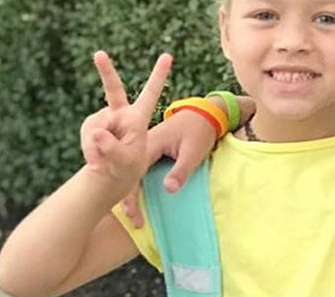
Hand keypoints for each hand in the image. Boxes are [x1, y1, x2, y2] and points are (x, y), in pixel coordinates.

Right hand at [79, 51, 170, 192]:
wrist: (110, 174)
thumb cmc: (127, 167)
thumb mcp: (126, 161)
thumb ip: (112, 148)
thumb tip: (97, 133)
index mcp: (139, 117)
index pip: (151, 93)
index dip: (159, 75)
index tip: (168, 56)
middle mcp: (121, 113)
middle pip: (113, 89)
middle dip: (105, 70)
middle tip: (99, 54)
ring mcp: (104, 117)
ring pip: (96, 127)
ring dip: (97, 147)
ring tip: (106, 159)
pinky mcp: (91, 125)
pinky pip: (87, 135)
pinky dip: (89, 150)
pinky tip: (96, 158)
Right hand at [118, 103, 218, 227]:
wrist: (204, 113)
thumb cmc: (199, 130)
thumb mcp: (193, 151)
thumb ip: (181, 170)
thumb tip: (168, 190)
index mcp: (149, 144)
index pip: (133, 174)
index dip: (131, 197)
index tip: (133, 216)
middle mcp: (142, 146)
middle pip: (129, 176)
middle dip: (129, 199)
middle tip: (134, 221)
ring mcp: (145, 148)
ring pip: (133, 174)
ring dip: (133, 193)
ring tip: (134, 215)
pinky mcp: (151, 150)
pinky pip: (140, 169)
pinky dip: (139, 184)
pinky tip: (140, 198)